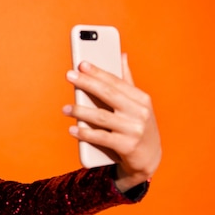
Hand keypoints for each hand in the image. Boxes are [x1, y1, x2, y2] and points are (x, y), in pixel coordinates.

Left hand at [63, 54, 161, 191]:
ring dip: (80, 112)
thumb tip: (121, 55)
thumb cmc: (138, 127)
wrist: (149, 159)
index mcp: (142, 99)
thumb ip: (128, 81)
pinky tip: (73, 130)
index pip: (116, 81)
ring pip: (101, 117)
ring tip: (65, 109)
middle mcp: (140, 113)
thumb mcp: (138, 104)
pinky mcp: (127, 147)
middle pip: (108, 94)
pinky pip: (101, 138)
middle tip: (69, 76)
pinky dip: (85, 133)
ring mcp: (134, 130)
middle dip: (87, 83)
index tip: (81, 64)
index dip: (98, 72)